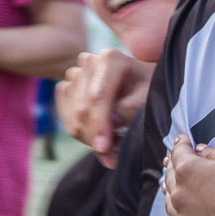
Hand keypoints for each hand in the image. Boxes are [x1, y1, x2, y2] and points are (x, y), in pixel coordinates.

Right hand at [57, 49, 152, 167]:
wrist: (141, 81)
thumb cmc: (149, 87)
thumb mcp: (148, 97)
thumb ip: (130, 109)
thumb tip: (110, 124)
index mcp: (110, 59)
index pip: (98, 96)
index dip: (99, 124)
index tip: (104, 148)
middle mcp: (88, 63)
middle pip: (82, 109)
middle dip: (95, 137)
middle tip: (113, 157)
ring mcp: (75, 75)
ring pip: (73, 116)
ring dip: (89, 138)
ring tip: (113, 148)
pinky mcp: (67, 87)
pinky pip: (65, 116)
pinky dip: (80, 132)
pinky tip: (100, 137)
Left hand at [162, 136, 214, 215]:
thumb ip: (214, 153)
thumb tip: (201, 152)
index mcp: (188, 171)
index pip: (178, 152)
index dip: (181, 143)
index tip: (183, 140)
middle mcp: (181, 196)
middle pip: (170, 177)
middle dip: (173, 165)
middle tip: (175, 159)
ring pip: (170, 202)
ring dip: (172, 190)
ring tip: (172, 185)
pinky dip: (178, 214)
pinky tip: (178, 213)